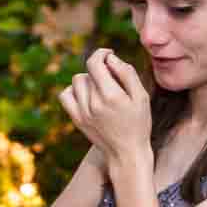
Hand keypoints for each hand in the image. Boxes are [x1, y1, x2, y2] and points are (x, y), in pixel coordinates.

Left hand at [58, 49, 150, 166]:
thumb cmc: (138, 123)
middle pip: (88, 72)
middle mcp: (93, 103)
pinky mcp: (76, 119)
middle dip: (100, 69)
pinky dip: (74, 91)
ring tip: (101, 88)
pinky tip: (86, 95)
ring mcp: (82, 112)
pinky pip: (65, 95)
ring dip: (88, 80)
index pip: (95, 63)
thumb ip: (127, 74)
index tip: (109, 54)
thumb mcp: (141, 97)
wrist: (126, 153)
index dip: (101, 54)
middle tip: (113, 79)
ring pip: (77, 82)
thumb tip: (111, 58)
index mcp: (111, 96)